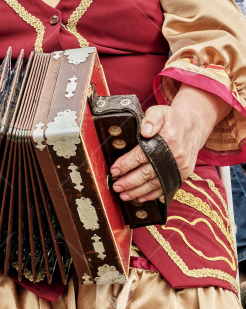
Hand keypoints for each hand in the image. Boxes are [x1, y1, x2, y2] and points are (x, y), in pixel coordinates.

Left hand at [110, 84, 230, 202]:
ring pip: (156, 183)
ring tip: (124, 195)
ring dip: (138, 191)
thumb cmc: (172, 119)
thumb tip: (145, 131)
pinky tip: (141, 197)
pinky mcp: (183, 173)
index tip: (114, 170)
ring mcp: (180, 167)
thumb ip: (151, 119)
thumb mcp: (160, 111)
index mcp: (168, 140)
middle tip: (116, 186)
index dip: (126, 164)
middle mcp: (175, 156)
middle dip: (129, 182)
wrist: (194, 125)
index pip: (142, 155)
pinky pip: (166, 187)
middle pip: (148, 173)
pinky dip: (153, 194)